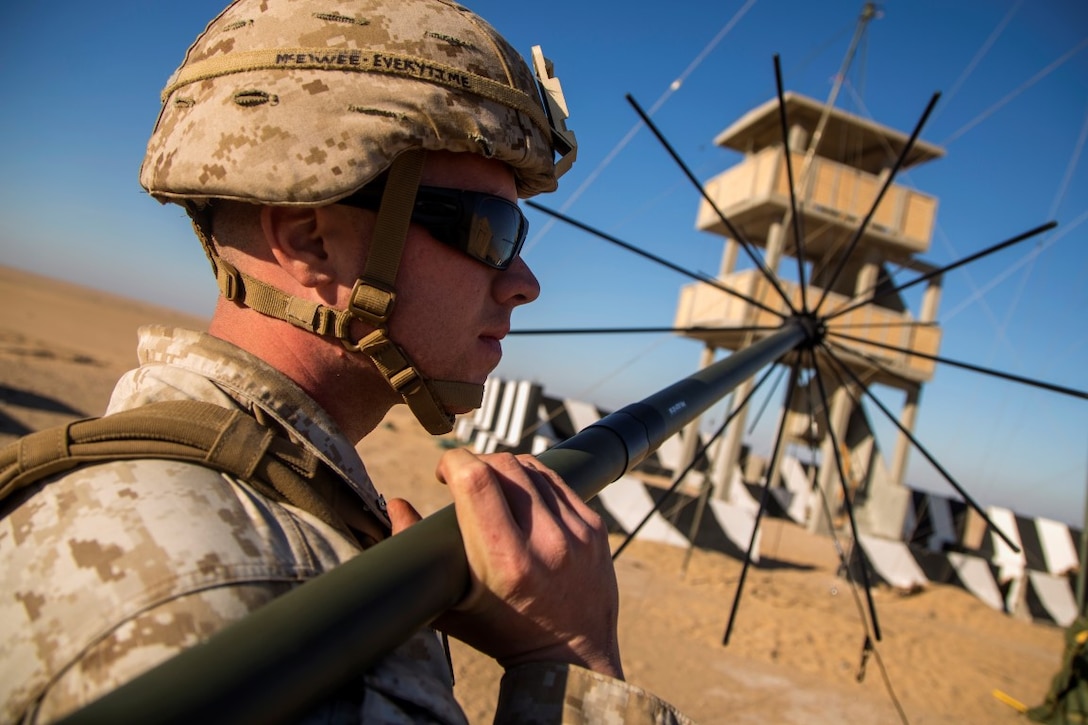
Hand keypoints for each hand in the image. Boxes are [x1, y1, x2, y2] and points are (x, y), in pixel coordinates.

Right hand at [388, 448, 622, 678]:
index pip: (476, 480)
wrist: (572, 657)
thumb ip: (416, 554)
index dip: (453, 462)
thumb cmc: (501, 634)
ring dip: (505, 469)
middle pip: (504, 466)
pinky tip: (520, 494)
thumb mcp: (451, 605)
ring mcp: (576, 533)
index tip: (443, 472)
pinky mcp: (594, 527)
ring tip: (491, 488)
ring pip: (532, 468)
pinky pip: (558, 481)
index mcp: (506, 563)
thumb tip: (396, 504)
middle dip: (476, 463)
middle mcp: (546, 543)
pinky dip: (533, 480)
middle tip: (463, 481)